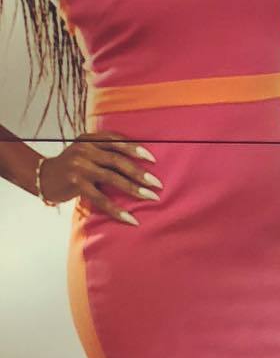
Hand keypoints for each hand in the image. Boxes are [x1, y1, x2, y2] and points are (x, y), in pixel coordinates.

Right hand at [37, 133, 161, 225]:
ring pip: (112, 178)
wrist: (42, 177)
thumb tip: (139, 162)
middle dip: (140, 173)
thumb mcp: (85, 152)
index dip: (135, 149)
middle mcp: (84, 150)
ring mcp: (79, 166)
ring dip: (134, 189)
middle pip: (118, 160)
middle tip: (157, 184)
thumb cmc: (71, 166)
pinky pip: (101, 198)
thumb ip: (104, 152)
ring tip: (150, 197)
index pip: (116, 140)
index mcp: (89, 139)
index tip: (153, 159)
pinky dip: (117, 209)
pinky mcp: (75, 183)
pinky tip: (130, 218)